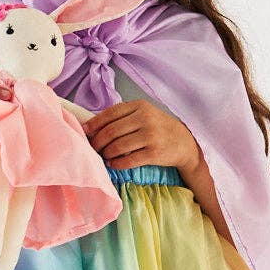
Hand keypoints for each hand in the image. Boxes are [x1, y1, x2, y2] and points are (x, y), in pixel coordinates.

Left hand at [81, 99, 200, 171]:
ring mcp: (151, 136)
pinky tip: (112, 163)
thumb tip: (92, 126)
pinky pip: (128, 160)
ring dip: (106, 153)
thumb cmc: (159, 128)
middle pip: (111, 131)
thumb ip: (123, 117)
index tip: (85, 131)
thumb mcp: (144, 114)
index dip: (94, 123)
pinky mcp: (154, 153)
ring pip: (118, 146)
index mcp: (140, 106)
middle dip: (98, 142)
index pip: (110, 113)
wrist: (184, 143)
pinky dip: (116, 163)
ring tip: (104, 156)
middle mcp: (145, 119)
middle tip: (93, 148)